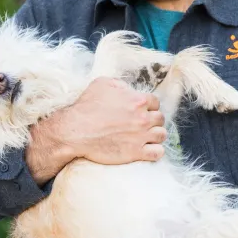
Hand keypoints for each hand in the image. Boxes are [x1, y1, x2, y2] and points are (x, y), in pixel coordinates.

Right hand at [26, 77, 165, 183]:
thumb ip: (120, 85)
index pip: (155, 102)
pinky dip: (155, 152)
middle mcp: (143, 118)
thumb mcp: (102, 84)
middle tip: (143, 124)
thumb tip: (128, 89)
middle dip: (153, 120)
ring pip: (161, 135)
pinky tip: (147, 150)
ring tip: (146, 137)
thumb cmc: (86, 106)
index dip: (149, 106)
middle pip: (160, 119)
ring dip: (155, 135)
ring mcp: (140, 136)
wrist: (75, 131)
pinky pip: (158, 153)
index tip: (142, 111)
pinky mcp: (136, 152)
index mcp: (137, 100)